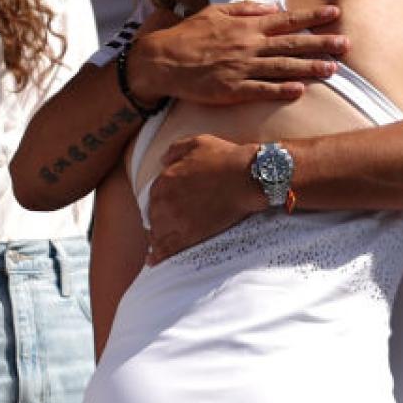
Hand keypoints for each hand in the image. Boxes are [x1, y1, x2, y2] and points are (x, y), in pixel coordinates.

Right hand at [128, 1, 346, 103]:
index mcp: (247, 26)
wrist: (161, 60)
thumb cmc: (188, 35)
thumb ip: (245, 9)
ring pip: (283, 67)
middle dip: (322, 42)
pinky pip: (261, 90)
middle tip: (346, 43)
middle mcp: (249, 45)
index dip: (312, 17)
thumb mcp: (215, 12)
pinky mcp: (232, 89)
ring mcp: (242, 68)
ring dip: (309, 67)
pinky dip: (281, 90)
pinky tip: (300, 91)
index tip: (335, 13)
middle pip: (292, 43)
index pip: (287, 20)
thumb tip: (271, 7)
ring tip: (333, 68)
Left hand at [146, 133, 258, 260]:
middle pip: (154, 216)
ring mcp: (176, 220)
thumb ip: (175, 150)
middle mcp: (165, 201)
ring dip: (158, 237)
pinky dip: (159, 256)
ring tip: (161, 243)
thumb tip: (162, 160)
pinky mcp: (189, 236)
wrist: (248, 178)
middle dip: (160, 219)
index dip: (161, 202)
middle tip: (171, 223)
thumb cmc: (226, 158)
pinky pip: (167, 250)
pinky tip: (154, 260)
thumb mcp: (197, 143)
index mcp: (165, 179)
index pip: (154, 195)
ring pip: (158, 234)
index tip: (168, 206)